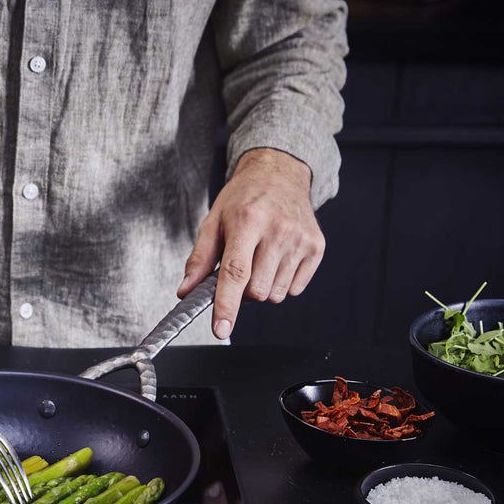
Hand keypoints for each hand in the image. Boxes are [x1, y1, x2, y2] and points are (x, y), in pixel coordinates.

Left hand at [177, 148, 323, 340]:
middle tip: (240, 268)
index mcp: (247, 221)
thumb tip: (186, 291)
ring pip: (275, 294)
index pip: (235, 273)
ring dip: (262, 287)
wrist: (280, 174)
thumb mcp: (213, 221)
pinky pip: (295, 289)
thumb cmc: (243, 199)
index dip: (227, 305)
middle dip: (242, 291)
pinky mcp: (317, 247)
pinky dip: (281, 283)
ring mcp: (300, 239)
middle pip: (256, 290)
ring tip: (259, 259)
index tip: (221, 329)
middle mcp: (278, 230)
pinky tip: (276, 259)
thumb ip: (199, 259)